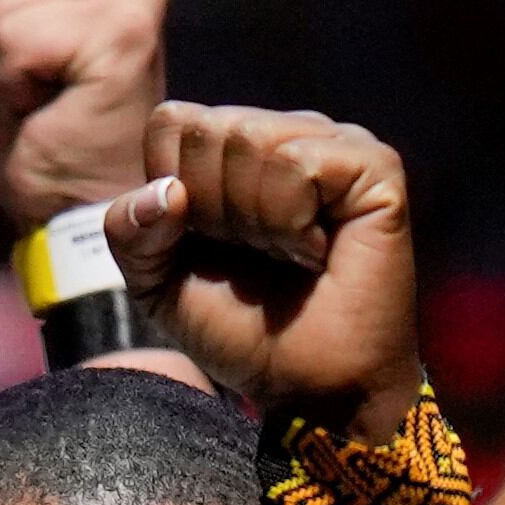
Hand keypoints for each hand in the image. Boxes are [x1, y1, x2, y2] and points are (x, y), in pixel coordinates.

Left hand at [103, 103, 422, 430]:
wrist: (307, 382)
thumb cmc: (236, 327)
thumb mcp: (155, 282)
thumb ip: (130, 230)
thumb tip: (164, 189)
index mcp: (231, 149)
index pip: (172, 122)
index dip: (169, 191)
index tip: (205, 242)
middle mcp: (285, 132)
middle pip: (208, 129)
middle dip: (211, 210)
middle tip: (252, 254)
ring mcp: (333, 143)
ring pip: (251, 140)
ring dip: (252, 220)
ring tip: (287, 254)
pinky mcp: (374, 166)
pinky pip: (298, 164)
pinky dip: (291, 222)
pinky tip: (317, 250)